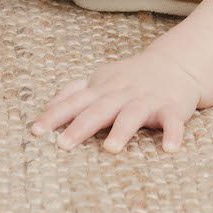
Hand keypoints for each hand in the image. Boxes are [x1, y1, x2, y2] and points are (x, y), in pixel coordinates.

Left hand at [30, 49, 201, 153]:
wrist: (176, 63)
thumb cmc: (131, 77)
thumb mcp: (100, 79)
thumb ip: (73, 92)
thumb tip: (45, 109)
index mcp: (102, 89)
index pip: (74, 101)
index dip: (55, 115)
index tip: (36, 131)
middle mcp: (122, 93)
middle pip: (99, 109)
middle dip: (81, 126)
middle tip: (63, 146)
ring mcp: (147, 100)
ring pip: (133, 114)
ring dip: (122, 130)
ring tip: (111, 149)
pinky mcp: (171, 107)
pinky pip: (172, 121)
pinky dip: (173, 134)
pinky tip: (169, 149)